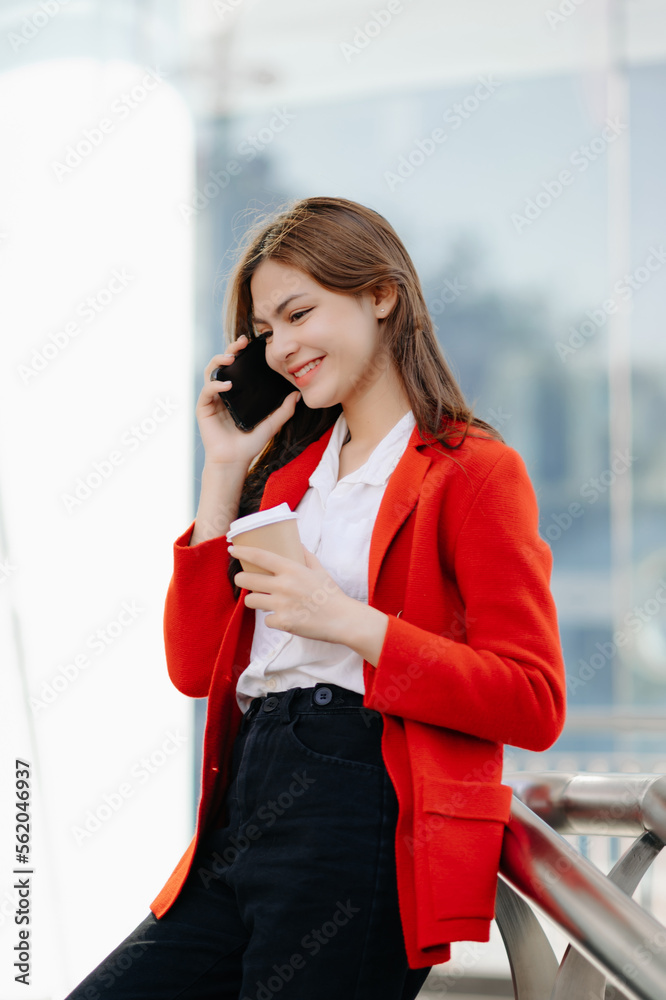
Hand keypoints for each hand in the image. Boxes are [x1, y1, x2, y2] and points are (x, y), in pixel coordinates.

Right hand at [197, 334, 300, 467]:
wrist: (234, 461)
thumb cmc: (250, 444)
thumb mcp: (272, 424)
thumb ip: (284, 410)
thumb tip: (298, 395)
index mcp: (236, 393)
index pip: (237, 367)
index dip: (241, 353)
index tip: (251, 343)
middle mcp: (222, 392)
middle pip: (222, 364)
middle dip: (230, 349)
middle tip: (241, 342)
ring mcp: (212, 399)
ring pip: (211, 372)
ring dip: (219, 361)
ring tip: (230, 358)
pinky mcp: (204, 408)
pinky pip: (207, 391)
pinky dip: (216, 385)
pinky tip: (227, 384)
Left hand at [228, 543, 354, 644]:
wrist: (343, 620)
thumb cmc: (331, 594)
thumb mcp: (319, 570)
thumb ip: (305, 556)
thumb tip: (296, 543)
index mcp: (292, 569)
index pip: (260, 556)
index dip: (242, 552)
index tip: (232, 550)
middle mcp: (283, 585)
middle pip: (246, 579)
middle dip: (241, 579)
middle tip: (243, 579)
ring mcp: (281, 605)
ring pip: (251, 601)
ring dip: (254, 600)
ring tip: (262, 600)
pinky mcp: (282, 622)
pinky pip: (266, 619)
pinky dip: (272, 619)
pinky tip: (283, 617)